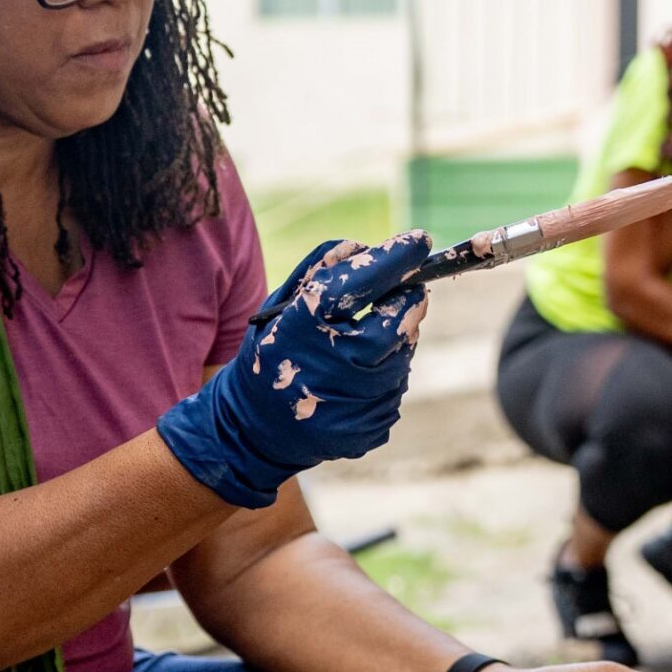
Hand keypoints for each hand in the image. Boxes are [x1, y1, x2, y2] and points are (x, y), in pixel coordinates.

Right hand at [156, 233, 428, 509]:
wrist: (253, 429)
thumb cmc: (272, 353)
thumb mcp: (279, 305)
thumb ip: (319, 270)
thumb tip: (365, 247)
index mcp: (301, 328)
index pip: (359, 283)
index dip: (394, 259)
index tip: (418, 240)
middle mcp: (330, 368)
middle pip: (396, 324)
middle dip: (407, 302)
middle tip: (407, 289)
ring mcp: (352, 406)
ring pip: (401, 359)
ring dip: (395, 342)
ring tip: (362, 345)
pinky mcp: (368, 430)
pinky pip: (393, 391)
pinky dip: (384, 377)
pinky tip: (354, 382)